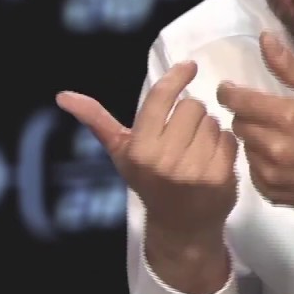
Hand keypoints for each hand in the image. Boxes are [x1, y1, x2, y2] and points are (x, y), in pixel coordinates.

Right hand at [55, 61, 238, 245]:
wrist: (180, 226)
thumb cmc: (149, 182)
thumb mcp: (121, 153)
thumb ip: (97, 120)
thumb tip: (63, 95)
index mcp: (139, 149)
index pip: (161, 97)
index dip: (177, 77)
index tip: (189, 66)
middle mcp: (164, 160)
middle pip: (193, 106)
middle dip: (191, 114)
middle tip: (183, 135)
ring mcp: (194, 170)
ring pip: (213, 121)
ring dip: (209, 130)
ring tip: (196, 150)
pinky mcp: (220, 177)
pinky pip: (230, 138)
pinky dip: (225, 144)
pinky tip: (213, 159)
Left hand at [216, 32, 293, 238]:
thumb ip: (290, 67)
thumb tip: (264, 38)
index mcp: (286, 117)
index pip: (237, 101)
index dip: (228, 93)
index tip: (229, 89)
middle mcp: (273, 147)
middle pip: (238, 124)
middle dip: (246, 114)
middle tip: (265, 112)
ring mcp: (271, 174)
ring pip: (244, 147)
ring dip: (254, 138)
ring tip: (277, 135)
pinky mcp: (272, 193)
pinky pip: (253, 171)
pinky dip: (261, 161)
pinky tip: (282, 157)